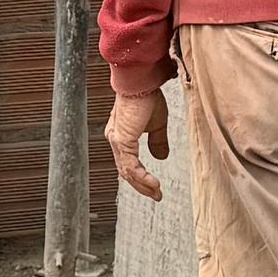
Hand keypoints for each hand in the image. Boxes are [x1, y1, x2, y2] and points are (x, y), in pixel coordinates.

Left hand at [105, 84, 168, 202]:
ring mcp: (117, 141)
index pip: (128, 164)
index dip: (141, 178)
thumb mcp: (156, 123)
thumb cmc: (147, 95)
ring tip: (157, 193)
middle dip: (142, 186)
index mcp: (122, 136)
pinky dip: (143, 178)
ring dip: (143, 185)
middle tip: (156, 196)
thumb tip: (161, 157)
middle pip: (126, 172)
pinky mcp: (122, 140)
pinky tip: (153, 184)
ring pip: (128, 172)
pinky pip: (131, 166)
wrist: (142, 80)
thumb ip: (157, 140)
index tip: (155, 188)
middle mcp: (116, 140)